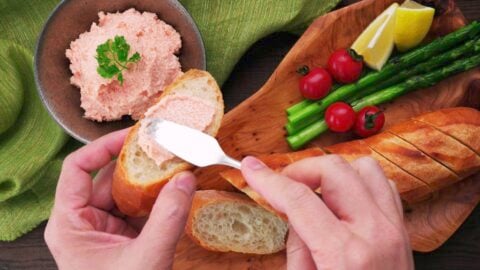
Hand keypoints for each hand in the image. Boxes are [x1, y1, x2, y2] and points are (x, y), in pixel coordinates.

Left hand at [44, 129, 195, 269]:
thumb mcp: (146, 258)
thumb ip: (168, 217)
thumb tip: (186, 179)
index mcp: (70, 224)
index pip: (77, 169)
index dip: (102, 147)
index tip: (132, 136)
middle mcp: (83, 223)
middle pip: (106, 179)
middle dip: (137, 164)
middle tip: (164, 148)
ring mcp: (103, 231)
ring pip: (125, 194)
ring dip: (150, 182)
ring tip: (174, 166)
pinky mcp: (121, 239)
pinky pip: (137, 210)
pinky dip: (156, 200)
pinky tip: (174, 192)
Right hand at [241, 155, 413, 269]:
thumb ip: (297, 246)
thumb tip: (292, 213)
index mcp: (345, 254)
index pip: (299, 199)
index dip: (268, 180)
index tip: (251, 169)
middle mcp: (375, 232)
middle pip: (333, 171)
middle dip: (300, 171)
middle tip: (283, 186)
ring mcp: (394, 228)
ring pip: (363, 167)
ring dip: (333, 173)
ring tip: (314, 190)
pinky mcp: (402, 228)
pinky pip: (383, 184)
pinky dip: (359, 181)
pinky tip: (342, 198)